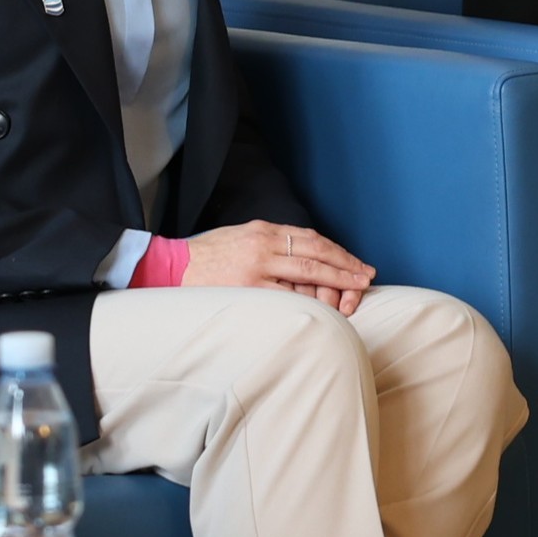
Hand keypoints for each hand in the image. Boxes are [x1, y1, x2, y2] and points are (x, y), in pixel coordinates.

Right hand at [183, 220, 373, 312]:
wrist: (171, 266)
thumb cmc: (205, 257)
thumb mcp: (239, 238)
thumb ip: (268, 245)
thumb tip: (299, 256)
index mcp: (263, 230)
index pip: (310, 238)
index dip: (336, 250)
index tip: (354, 261)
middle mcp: (264, 244)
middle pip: (316, 252)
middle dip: (345, 264)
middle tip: (366, 274)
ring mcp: (257, 266)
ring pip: (307, 272)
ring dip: (336, 281)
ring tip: (355, 289)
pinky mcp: (248, 287)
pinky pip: (287, 295)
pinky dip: (309, 300)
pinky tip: (326, 306)